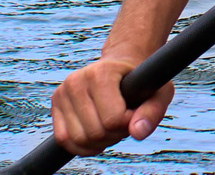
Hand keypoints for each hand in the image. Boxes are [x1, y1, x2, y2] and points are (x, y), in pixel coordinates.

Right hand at [50, 55, 170, 153]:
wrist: (122, 67)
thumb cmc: (142, 81)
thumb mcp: (159, 92)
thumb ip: (152, 112)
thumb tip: (138, 133)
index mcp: (101, 72)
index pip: (112, 120)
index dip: (128, 124)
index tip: (135, 111)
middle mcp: (76, 80)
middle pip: (95, 132)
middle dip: (114, 134)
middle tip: (124, 119)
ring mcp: (62, 92)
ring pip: (78, 140)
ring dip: (99, 142)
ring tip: (111, 124)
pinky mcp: (55, 105)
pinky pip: (64, 140)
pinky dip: (82, 146)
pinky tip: (97, 136)